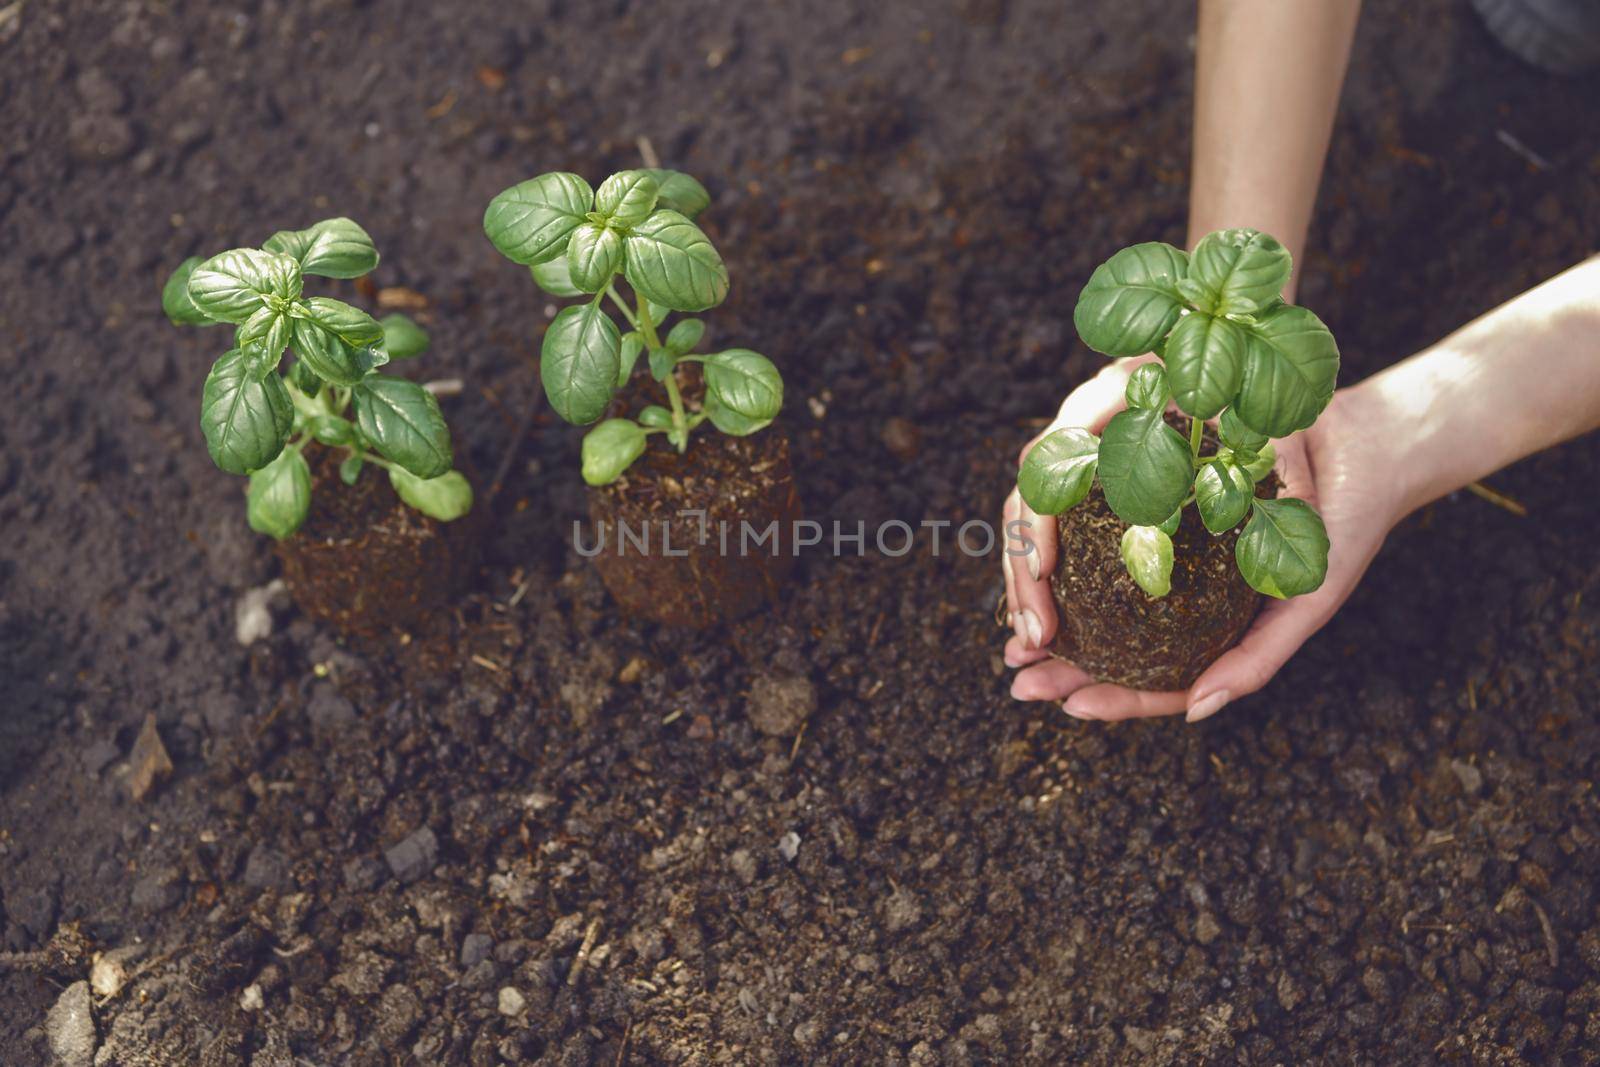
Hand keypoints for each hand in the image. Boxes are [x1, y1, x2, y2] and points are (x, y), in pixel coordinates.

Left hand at [1001, 361, 1406, 722]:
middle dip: (1060, 664)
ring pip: (1095, 591)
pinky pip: (1098, 522)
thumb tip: (1193, 713)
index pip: (1153, 675)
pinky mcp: (1153, 487)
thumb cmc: (1341, 530)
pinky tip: (1034, 554)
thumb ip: (1253, 660)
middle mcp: (1182, 590)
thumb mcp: (1302, 602)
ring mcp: (1165, 543)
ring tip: (1015, 634)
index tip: (1068, 706)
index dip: (1110, 697)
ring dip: (1049, 612)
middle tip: (1018, 678)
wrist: (1364, 444)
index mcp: (1210, 623)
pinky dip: (1062, 539)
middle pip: (1110, 640)